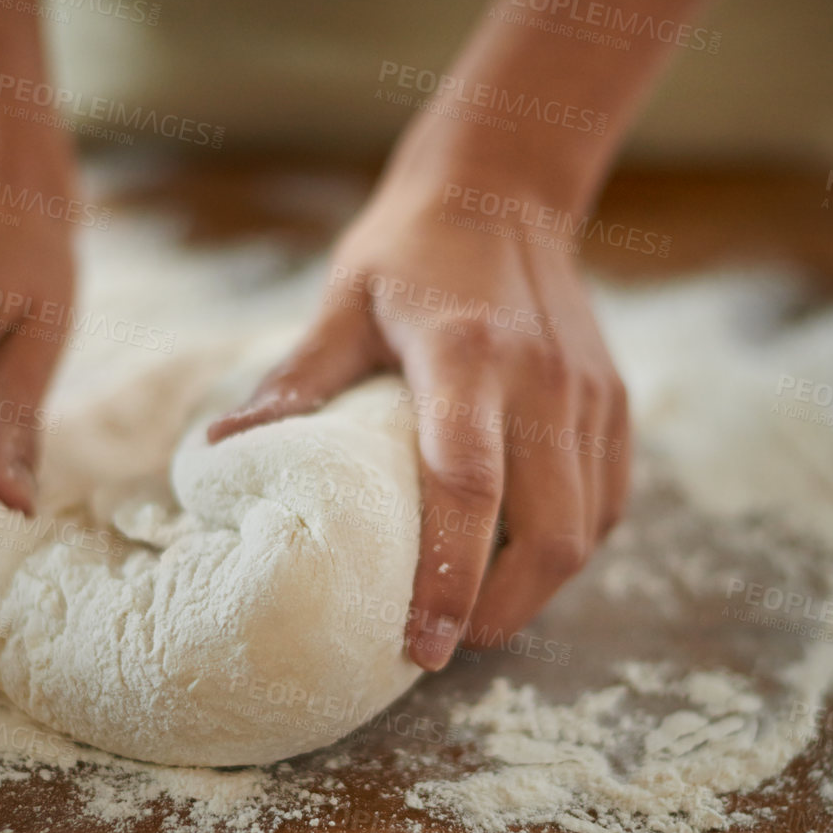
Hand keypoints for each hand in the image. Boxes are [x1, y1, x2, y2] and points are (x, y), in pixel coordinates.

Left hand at [207, 170, 628, 669]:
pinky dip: (567, 547)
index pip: (467, 487)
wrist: (503, 187)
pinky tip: (518, 560)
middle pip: (549, 533)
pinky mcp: (615, 402)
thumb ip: (295, 384)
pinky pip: (606, 503)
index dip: (448, 579)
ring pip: (585, 529)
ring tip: (476, 611)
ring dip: (536, 588)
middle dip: (503, 611)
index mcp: (468, 355)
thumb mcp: (343, 303)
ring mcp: (590, 394)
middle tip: (444, 643)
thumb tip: (218, 457)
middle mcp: (543, 380)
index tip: (419, 645)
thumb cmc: (409, 251)